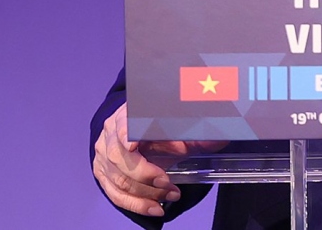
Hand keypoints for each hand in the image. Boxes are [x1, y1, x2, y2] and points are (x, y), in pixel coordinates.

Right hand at [92, 102, 222, 216]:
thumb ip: (197, 130)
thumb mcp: (178, 124)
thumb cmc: (158, 126)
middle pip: (120, 157)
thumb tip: (218, 137)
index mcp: (127, 114)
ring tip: (172, 195)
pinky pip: (116, 194)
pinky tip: (155, 208)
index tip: (133, 143)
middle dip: (146, 174)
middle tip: (168, 183)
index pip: (123, 122)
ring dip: (147, 192)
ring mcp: (103, 155)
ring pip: (119, 179)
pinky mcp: (102, 174)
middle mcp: (110, 134)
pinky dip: (137, 204)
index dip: (127, 132)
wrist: (136, 132)